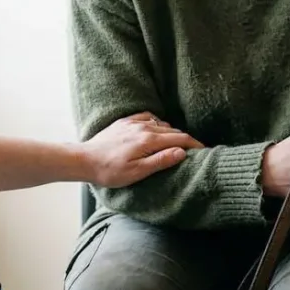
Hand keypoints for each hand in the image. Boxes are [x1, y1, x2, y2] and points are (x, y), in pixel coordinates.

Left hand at [79, 112, 203, 187]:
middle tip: (194, 149)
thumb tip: (182, 152)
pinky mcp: (124, 122)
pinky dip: (157, 123)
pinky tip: (157, 130)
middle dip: (185, 139)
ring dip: (172, 132)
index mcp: (149, 140)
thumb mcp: (137, 172)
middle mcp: (143, 127)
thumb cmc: (110, 171)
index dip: (195, 144)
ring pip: (161, 124)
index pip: (180, 138)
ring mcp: (133, 122)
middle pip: (173, 130)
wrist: (84, 160)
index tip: (205, 150)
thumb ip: (160, 160)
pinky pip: (147, 118)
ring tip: (176, 143)